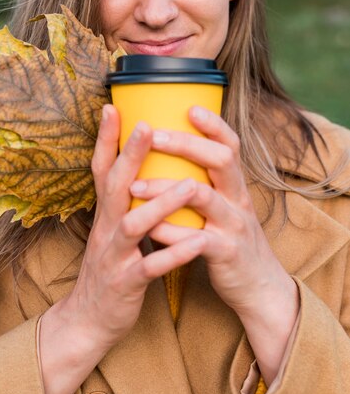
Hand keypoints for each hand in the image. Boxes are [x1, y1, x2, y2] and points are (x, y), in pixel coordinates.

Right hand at [39, 104, 203, 393]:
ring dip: (161, 204)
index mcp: (106, 213)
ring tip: (190, 185)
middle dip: (129, 155)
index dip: (106, 139)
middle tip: (146, 125)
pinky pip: (150, 268)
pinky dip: (173, 254)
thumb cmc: (109, 266)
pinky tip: (196, 244)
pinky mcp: (126, 283)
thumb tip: (145, 169)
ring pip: (134, 225)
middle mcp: (105, 228)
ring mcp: (113, 255)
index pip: (102, 169)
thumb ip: (126, 201)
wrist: (88, 319)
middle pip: (115, 186)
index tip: (112, 106)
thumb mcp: (112, 228)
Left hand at [130, 105, 299, 383]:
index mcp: (234, 185)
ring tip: (134, 184)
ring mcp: (234, 225)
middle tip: (151, 134)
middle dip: (185, 143)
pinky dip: (171, 232)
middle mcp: (238, 198)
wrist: (257, 287)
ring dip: (166, 188)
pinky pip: (197, 239)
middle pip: (220, 159)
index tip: (189, 107)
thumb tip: (174, 155)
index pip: (230, 144)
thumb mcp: (225, 206)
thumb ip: (205, 182)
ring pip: (203, 196)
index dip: (213, 123)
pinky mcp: (226, 253)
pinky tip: (149, 228)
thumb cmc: (229, 239)